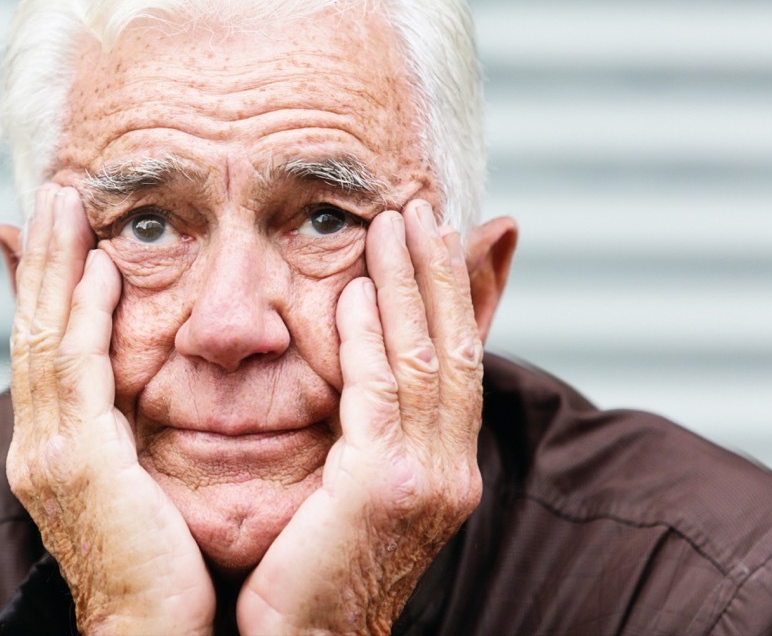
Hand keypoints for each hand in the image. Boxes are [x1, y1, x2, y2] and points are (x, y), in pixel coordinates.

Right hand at [6, 184, 215, 635]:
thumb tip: (139, 381)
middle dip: (39, 259)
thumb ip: (132, 424)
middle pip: (30, 329)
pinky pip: (75, 370)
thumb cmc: (159, 569)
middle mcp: (36, 444)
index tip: (61, 227)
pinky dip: (81, 313)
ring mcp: (47, 452)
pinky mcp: (74, 463)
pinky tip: (97, 267)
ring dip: (52, 267)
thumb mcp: (140, 483)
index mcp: (52, 447)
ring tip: (64, 205)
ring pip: (41, 337)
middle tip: (54, 194)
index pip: (43, 347)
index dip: (45, 284)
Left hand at [236, 199, 483, 634]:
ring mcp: (427, 479)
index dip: (451, 291)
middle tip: (421, 205)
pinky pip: (379, 394)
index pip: (457, 358)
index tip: (434, 230)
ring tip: (395, 223)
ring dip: (411, 284)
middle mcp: (451, 468)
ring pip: (424, 358)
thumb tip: (369, 344)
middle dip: (441, 272)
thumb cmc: (314, 565)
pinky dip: (372, 338)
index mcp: (446, 465)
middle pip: (454, 346)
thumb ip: (367, 413)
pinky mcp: (384, 487)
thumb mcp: (351, 481)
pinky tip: (357, 293)